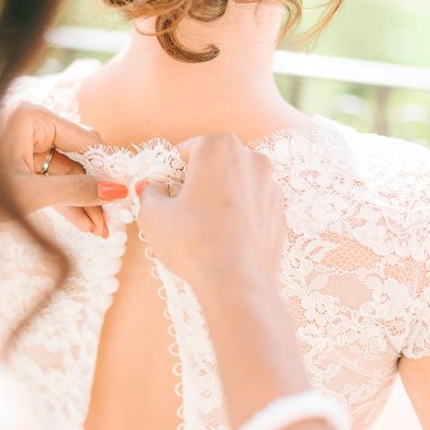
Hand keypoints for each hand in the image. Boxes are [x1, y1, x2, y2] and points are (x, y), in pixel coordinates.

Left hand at [0, 102, 128, 236]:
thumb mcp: (31, 193)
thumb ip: (77, 190)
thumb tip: (117, 190)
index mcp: (32, 118)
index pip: (85, 140)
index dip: (108, 167)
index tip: (129, 190)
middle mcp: (31, 128)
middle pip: (79, 159)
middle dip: (96, 190)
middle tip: (115, 218)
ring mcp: (25, 149)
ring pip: (67, 175)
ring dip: (83, 202)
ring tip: (102, 231)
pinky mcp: (19, 168)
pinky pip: (52, 184)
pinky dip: (65, 203)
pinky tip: (85, 225)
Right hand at [136, 133, 285, 300]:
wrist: (237, 282)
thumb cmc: (193, 241)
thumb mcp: (153, 214)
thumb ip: (149, 193)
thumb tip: (153, 189)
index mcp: (220, 147)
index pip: (188, 149)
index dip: (171, 172)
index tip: (164, 191)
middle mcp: (252, 159)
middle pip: (215, 164)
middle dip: (198, 182)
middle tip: (181, 210)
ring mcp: (271, 187)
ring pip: (236, 186)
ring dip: (219, 198)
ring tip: (203, 228)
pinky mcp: (280, 214)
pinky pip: (252, 208)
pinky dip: (238, 217)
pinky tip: (224, 240)